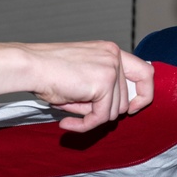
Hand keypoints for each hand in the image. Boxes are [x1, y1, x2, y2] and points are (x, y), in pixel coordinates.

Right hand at [0, 41, 153, 131]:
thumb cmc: (47, 71)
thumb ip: (101, 88)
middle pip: (125, 100)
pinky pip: (101, 117)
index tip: (133, 108)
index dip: (144, 94)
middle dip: (102, 111)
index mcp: (110, 50)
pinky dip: (85, 125)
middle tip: (78, 109)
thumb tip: (115, 111)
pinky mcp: (103, 83)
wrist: (30, 66)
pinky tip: (67, 122)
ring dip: (91, 117)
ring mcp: (111, 68)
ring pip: (113, 112)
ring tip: (68, 109)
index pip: (145, 72)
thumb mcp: (82, 76)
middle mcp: (114, 56)